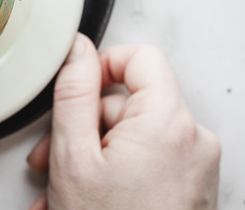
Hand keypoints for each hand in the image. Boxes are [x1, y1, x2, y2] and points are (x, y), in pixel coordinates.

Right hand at [27, 34, 220, 209]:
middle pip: (129, 103)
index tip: (75, 89)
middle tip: (49, 158)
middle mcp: (192, 139)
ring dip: (90, 155)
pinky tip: (83, 198)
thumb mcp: (74, 156)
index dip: (101, 65)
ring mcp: (195, 166)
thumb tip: (77, 49)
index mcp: (168, 122)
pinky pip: (147, 160)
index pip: (141, 58)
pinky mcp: (190, 187)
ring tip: (60, 190)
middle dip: (82, 127)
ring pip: (132, 135)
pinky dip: (113, 171)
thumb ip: (74, 93)